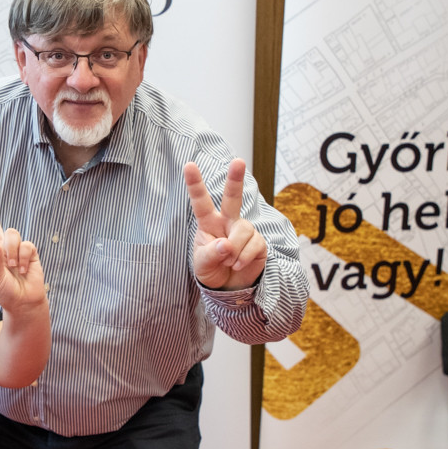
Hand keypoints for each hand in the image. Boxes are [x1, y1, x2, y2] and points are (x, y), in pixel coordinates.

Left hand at [0, 190, 45, 313]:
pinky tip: (24, 269)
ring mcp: (15, 249)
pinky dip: (24, 258)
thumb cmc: (7, 293)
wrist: (24, 302)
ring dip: (12, 251)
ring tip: (14, 268)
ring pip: (12, 233)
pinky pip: (26, 245)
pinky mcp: (30, 251)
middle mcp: (1, 248)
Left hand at [184, 158, 267, 290]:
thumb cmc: (211, 269)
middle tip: (238, 161)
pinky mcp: (259, 241)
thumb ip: (211, 253)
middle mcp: (227, 221)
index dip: (195, 183)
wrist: (229, 287)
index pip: (200, 201)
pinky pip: (254, 245)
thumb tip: (226, 245)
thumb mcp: (203, 264)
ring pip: (243, 231)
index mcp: (208, 222)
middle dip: (235, 179)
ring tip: (228, 262)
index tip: (189, 165)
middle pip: (233, 197)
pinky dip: (244, 258)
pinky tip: (238, 264)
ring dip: (234, 252)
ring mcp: (244, 230)